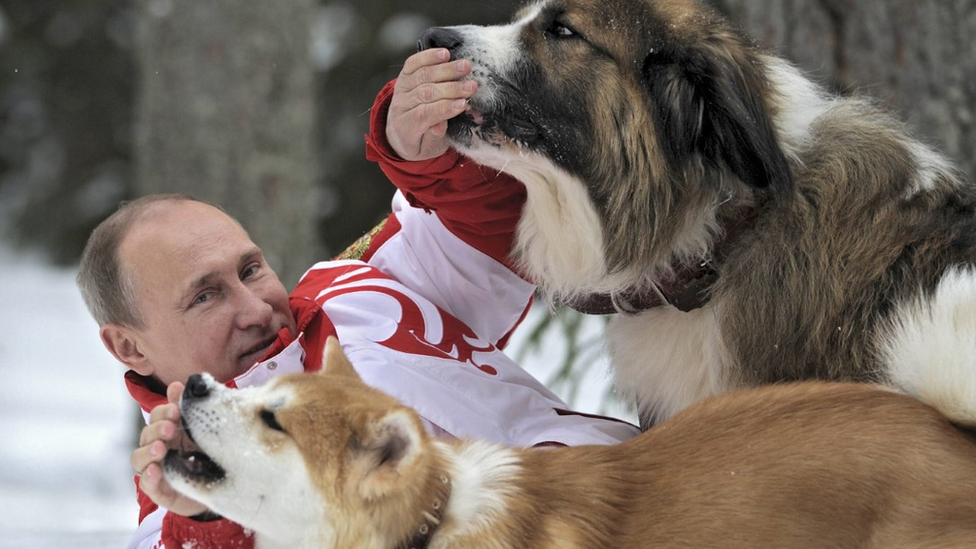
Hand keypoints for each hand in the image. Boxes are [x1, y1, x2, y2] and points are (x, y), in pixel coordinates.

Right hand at [131, 381, 209, 517]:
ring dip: (148, 451)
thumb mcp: (203, 430)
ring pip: (139, 458)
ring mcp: (156, 469)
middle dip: (156, 429)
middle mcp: (158, 448)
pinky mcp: (160, 490)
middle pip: (146, 435)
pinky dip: (149, 477)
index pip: (156, 416)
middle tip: (170, 428)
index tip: (176, 410)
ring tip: (161, 448)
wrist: (224, 486)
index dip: (162, 412)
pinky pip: (147, 484)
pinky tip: (156, 470)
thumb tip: (177, 384)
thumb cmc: (210, 454)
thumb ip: (189, 408)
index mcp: (168, 431)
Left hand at [386, 48, 478, 160]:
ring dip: (446, 70)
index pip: (424, 115)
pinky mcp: (404, 76)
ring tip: (466, 66)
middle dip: (451, 89)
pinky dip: (428, 56)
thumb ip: (434, 137)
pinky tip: (445, 53)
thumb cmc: (420, 142)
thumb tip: (441, 124)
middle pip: (425, 93)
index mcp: (406, 127)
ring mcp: (401, 89)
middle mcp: (400, 106)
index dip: (444, 109)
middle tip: (472, 86)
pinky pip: (413, 63)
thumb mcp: (429, 148)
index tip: (464, 104)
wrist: (400, 132)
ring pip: (423, 76)